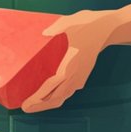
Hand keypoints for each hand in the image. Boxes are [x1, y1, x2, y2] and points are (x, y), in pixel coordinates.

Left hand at [0, 9, 114, 112]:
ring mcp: (80, 77)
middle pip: (56, 98)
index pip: (52, 86)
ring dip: (48, 104)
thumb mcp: (68, 23)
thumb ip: (55, 29)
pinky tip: (49, 97)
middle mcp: (75, 75)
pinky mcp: (82, 76)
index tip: (26, 104)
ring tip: (34, 106)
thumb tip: (42, 34)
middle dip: (40, 106)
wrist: (106, 28)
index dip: (38, 97)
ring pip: (63, 97)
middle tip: (25, 108)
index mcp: (70, 64)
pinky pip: (68, 92)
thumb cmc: (86, 25)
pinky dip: (57, 98)